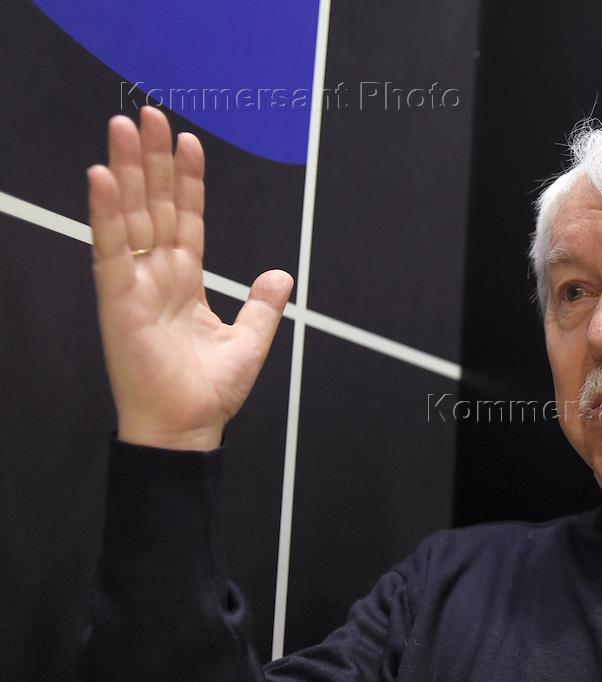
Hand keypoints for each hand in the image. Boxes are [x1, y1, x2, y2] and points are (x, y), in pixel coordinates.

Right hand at [87, 107, 292, 450]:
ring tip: (124, 127)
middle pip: (153, 205)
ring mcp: (135, 284)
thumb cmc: (208, 392)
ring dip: (125, 170)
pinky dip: (106, 213)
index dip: (186, 180)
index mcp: (186, 281)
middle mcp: (157, 276)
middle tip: (148, 115)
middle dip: (151, 160)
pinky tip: (102, 177)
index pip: (186, 218)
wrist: (187, 429)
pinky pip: (110, 249)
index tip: (187, 142)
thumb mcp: (250, 342)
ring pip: (130, 215)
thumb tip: (282, 274)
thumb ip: (264, 306)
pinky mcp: (117, 300)